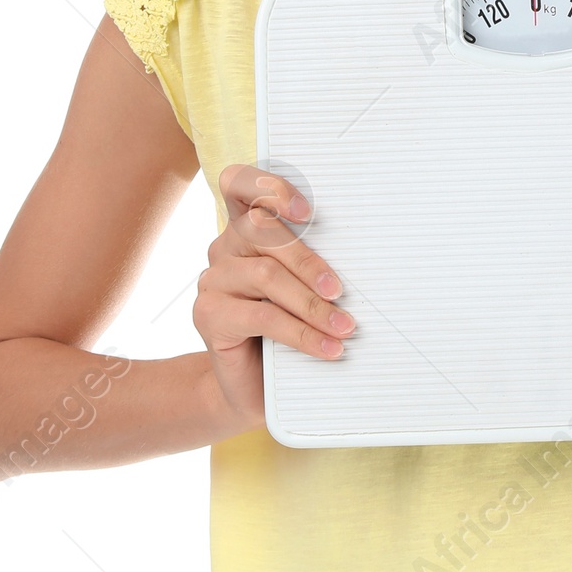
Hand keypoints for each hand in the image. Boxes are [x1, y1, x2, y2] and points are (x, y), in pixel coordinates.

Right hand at [193, 165, 357, 429]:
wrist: (252, 388)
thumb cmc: (288, 328)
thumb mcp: (304, 288)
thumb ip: (313, 262)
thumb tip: (364, 255)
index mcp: (247, 226)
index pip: (240, 183)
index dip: (269, 187)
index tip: (307, 212)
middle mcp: (225, 245)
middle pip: (262, 230)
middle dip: (308, 261)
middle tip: (341, 290)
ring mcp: (213, 278)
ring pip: (266, 275)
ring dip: (312, 303)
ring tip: (345, 326)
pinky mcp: (208, 314)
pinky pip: (262, 316)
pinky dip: (301, 333)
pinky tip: (328, 347)